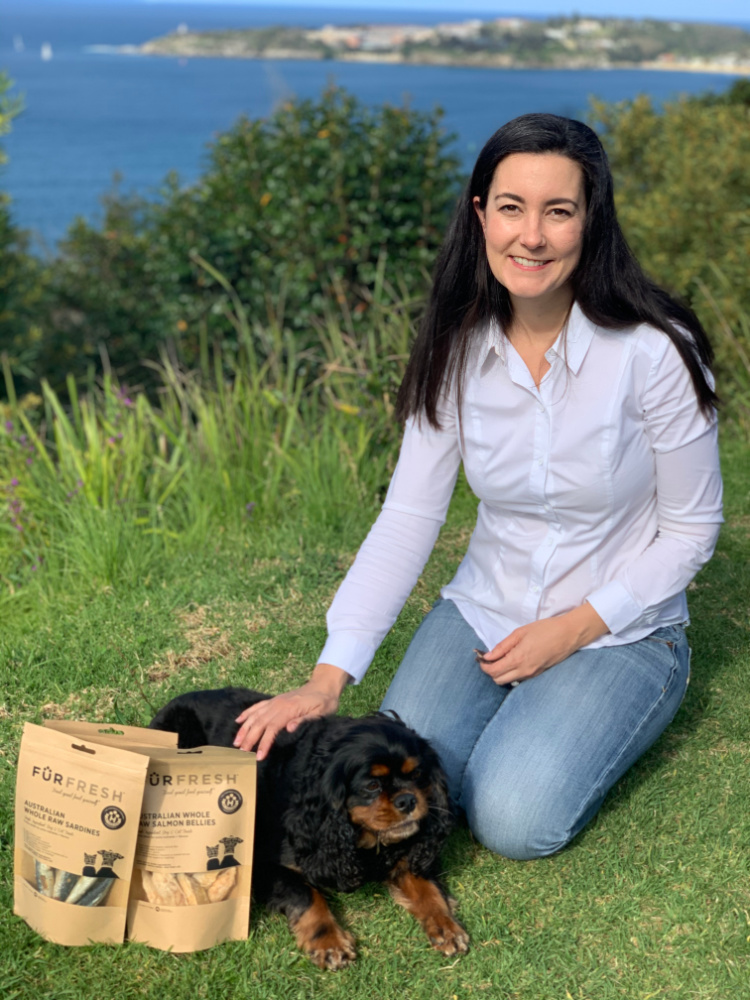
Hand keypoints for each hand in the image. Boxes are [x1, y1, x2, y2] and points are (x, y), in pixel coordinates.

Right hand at [232, 663, 350, 758]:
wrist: (324, 685)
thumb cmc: (325, 702)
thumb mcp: (321, 713)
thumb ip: (305, 720)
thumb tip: (289, 728)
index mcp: (289, 709)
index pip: (272, 728)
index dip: (264, 742)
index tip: (258, 756)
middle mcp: (278, 704)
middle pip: (260, 723)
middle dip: (249, 739)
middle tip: (241, 754)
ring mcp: (275, 701)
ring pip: (255, 715)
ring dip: (244, 728)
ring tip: (236, 742)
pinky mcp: (274, 700)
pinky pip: (257, 706)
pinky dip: (247, 713)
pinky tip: (238, 720)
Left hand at [476, 603, 607, 685]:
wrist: (568, 634)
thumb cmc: (545, 629)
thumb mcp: (520, 633)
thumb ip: (502, 646)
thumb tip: (487, 656)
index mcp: (518, 658)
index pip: (493, 671)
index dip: (483, 666)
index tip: (480, 658)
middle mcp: (524, 671)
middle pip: (498, 680)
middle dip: (490, 671)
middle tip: (488, 659)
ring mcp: (532, 674)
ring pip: (509, 681)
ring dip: (500, 673)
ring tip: (500, 658)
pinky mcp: (538, 674)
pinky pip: (519, 678)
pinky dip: (511, 673)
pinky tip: (513, 661)